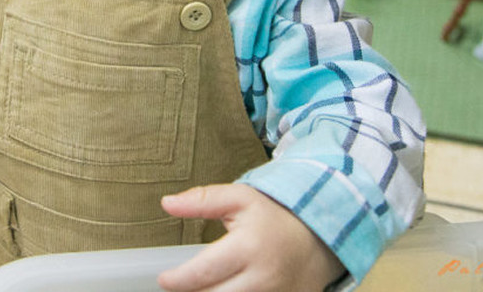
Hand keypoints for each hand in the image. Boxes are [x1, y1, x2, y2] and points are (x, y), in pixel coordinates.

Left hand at [158, 184, 345, 291]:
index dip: (178, 280)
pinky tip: (222, 289)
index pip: (203, 273)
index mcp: (248, 248)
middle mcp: (262, 279)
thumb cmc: (274, 218)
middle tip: (181, 285)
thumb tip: (167, 203)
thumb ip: (203, 200)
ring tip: (201, 287)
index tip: (165, 279)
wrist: (317, 240)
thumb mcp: (240, 199)